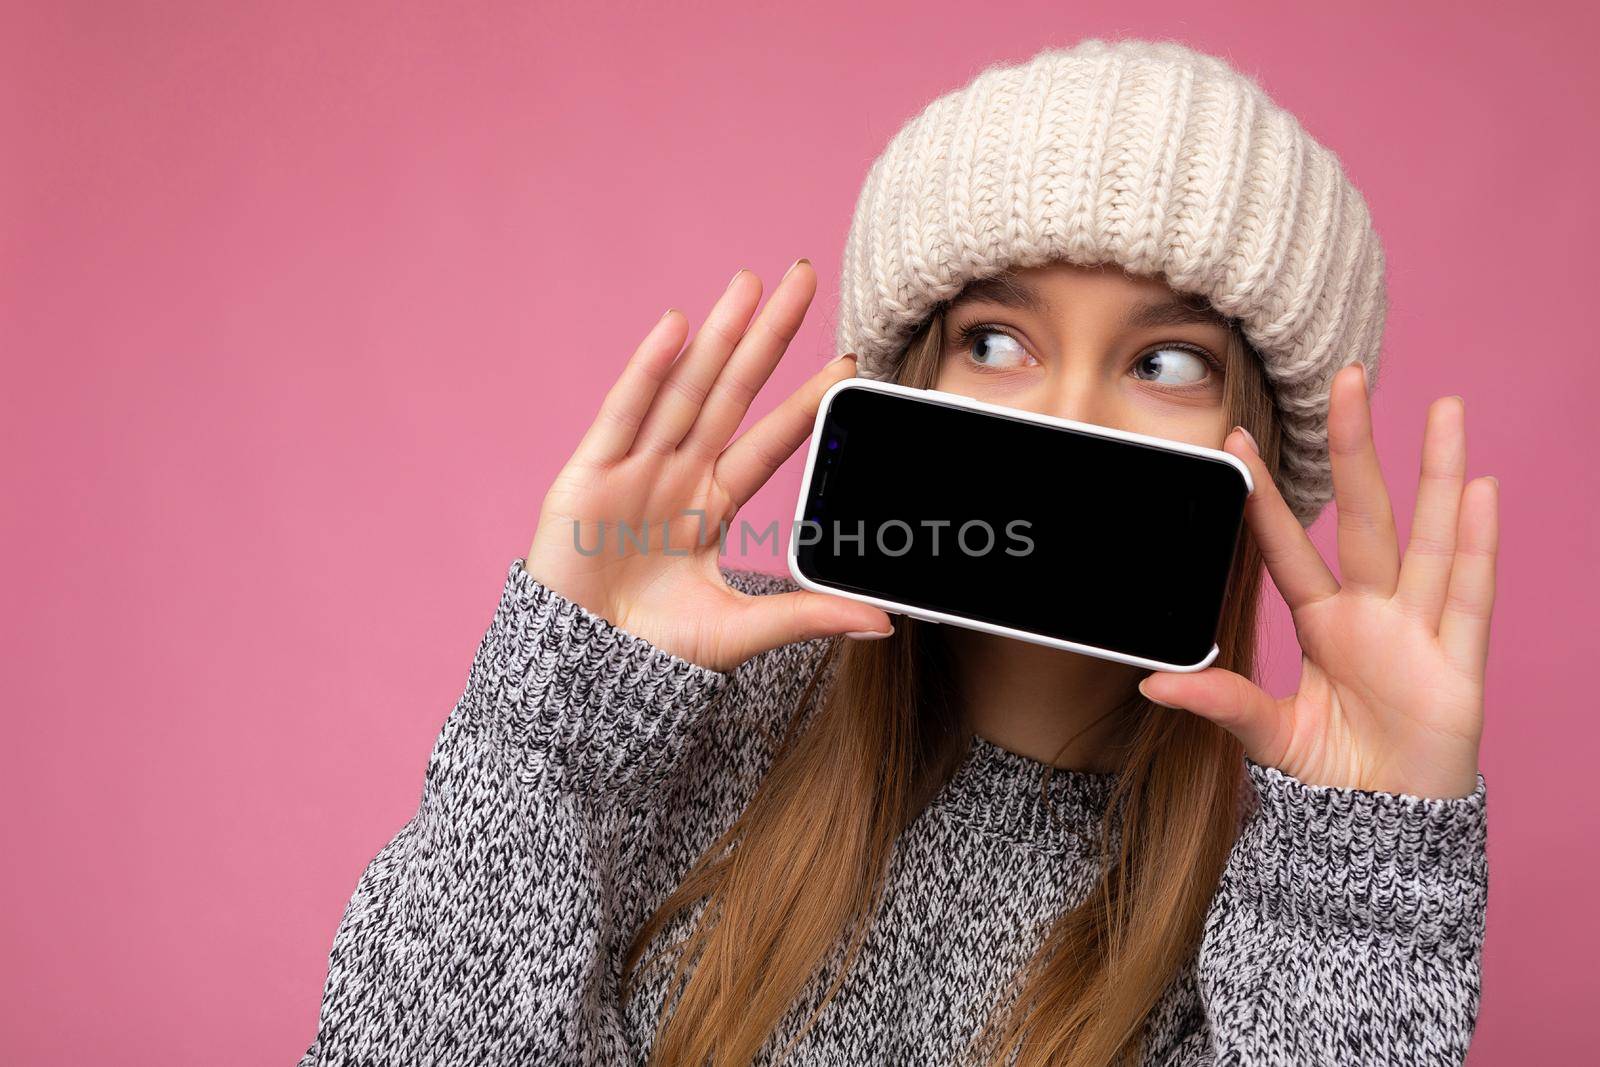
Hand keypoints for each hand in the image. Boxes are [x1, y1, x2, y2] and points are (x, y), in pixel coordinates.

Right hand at [523, 261, 892, 672]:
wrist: (582, 678)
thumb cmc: (653, 654)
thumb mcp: (741, 629)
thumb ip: (808, 615)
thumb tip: (882, 622)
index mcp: (712, 506)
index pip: (772, 439)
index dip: (806, 399)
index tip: (848, 359)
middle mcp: (677, 476)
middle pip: (732, 392)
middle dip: (766, 336)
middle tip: (803, 278)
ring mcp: (633, 470)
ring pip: (685, 388)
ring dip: (717, 335)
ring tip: (748, 282)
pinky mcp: (589, 476)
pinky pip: (624, 414)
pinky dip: (648, 370)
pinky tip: (677, 328)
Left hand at [1137, 364, 1498, 798]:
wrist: (1384, 833)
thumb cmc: (1333, 777)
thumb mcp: (1269, 735)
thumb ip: (1222, 703)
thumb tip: (1154, 682)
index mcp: (1324, 625)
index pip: (1291, 547)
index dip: (1267, 498)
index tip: (1238, 441)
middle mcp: (1374, 615)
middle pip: (1366, 517)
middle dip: (1355, 450)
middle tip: (1346, 379)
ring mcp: (1419, 633)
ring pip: (1429, 538)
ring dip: (1438, 473)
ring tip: (1443, 409)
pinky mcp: (1458, 665)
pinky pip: (1468, 596)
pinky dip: (1475, 545)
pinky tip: (1480, 491)